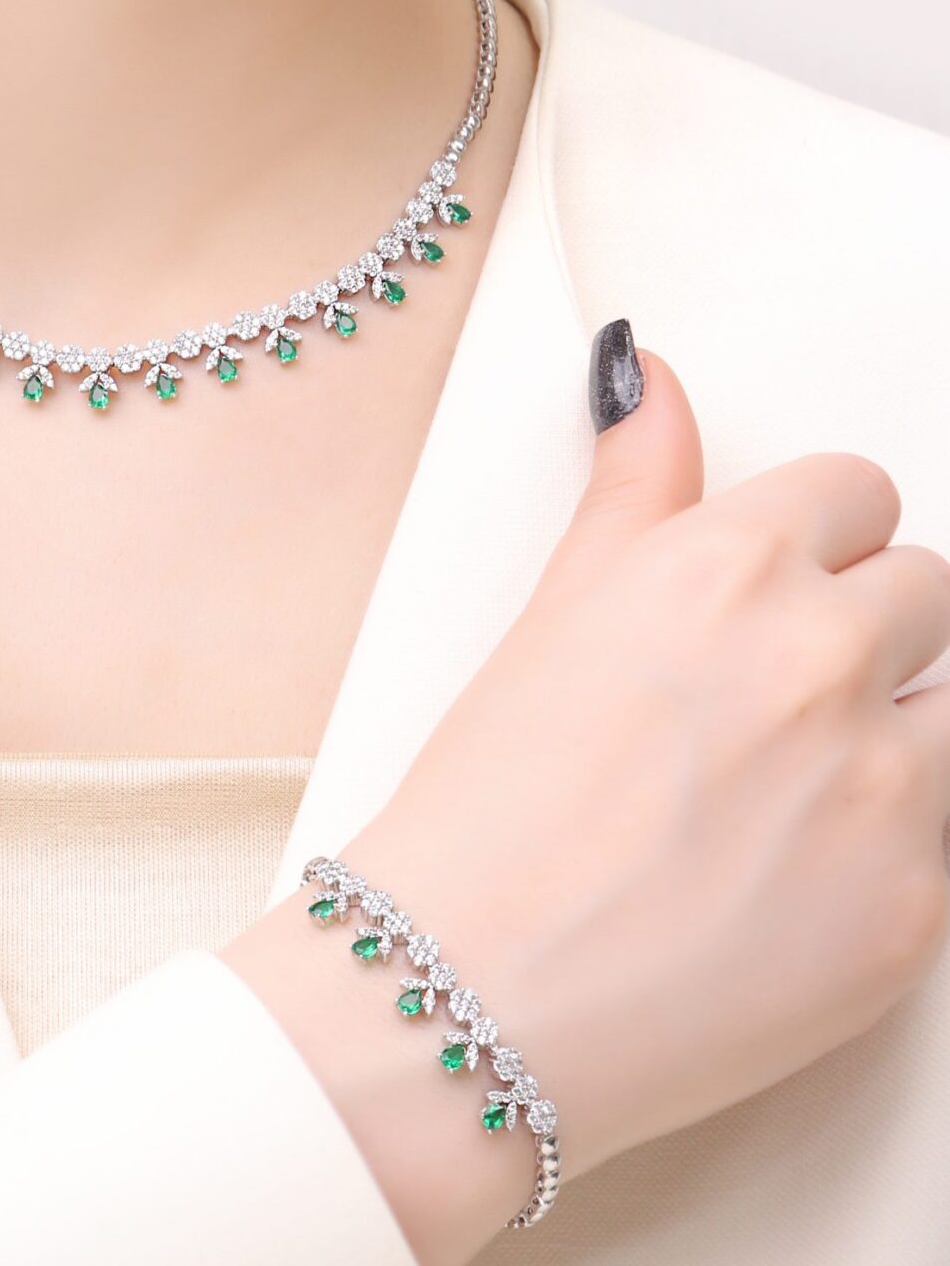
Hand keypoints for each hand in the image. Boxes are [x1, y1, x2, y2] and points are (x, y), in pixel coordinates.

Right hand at [225, 332, 949, 1263]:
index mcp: (725, 566)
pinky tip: (790, 882)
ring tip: (786, 797)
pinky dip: (890, 848)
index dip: (814, 540)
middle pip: (928, 588)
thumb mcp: (554, 613)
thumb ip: (634, 484)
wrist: (468, 996)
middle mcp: (819, 655)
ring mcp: (881, 784)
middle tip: (768, 707)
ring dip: (894, 734)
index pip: (859, 489)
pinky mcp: (918, 907)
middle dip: (862, 631)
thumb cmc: (489, 806)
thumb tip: (652, 375)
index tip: (777, 588)